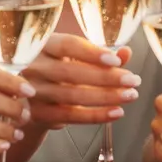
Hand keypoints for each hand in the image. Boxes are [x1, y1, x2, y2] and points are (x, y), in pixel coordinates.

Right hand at [21, 33, 141, 128]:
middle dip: (105, 77)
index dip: (92, 52)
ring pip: (72, 95)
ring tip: (130, 95)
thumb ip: (99, 55)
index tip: (116, 59)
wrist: (29, 99)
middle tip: (133, 80)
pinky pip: (69, 116)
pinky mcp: (37, 114)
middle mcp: (34, 66)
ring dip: (105, 97)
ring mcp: (32, 92)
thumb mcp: (74, 58)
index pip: (67, 45)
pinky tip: (116, 112)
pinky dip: (96, 116)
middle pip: (70, 71)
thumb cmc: (58, 71)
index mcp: (43, 44)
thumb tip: (126, 52)